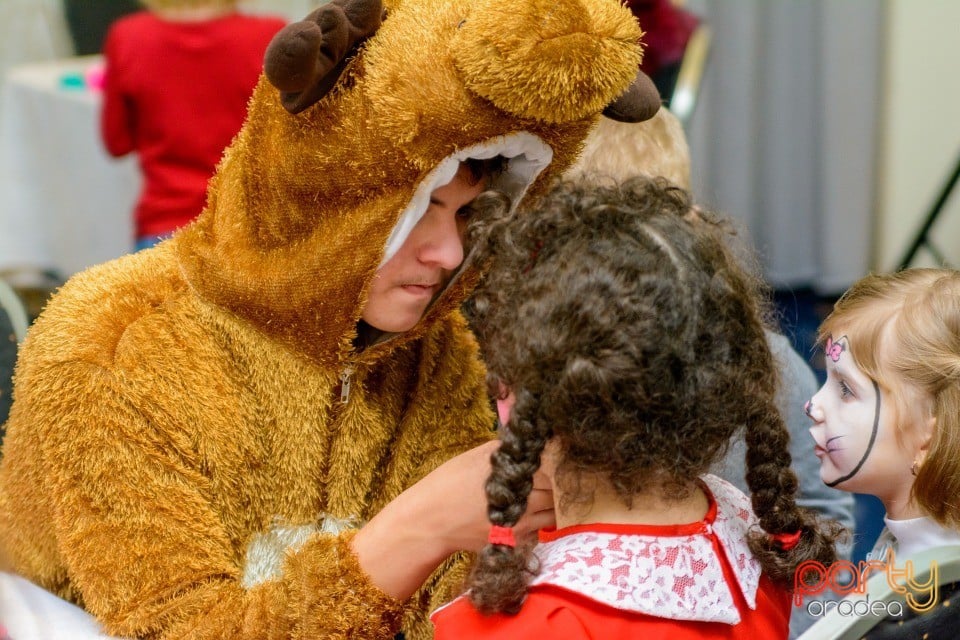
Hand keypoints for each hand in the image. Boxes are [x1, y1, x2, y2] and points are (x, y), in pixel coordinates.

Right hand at [351, 440, 554, 599]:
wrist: (429, 521)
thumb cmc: (448, 484)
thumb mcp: (476, 456)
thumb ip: (506, 449)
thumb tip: (527, 439)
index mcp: (512, 476)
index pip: (550, 469)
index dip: (550, 464)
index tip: (547, 462)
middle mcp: (521, 503)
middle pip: (555, 492)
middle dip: (552, 485)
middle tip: (543, 479)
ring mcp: (519, 526)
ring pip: (552, 514)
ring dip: (549, 504)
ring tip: (535, 496)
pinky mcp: (513, 542)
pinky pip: (539, 531)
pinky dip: (538, 521)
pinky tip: (524, 513)